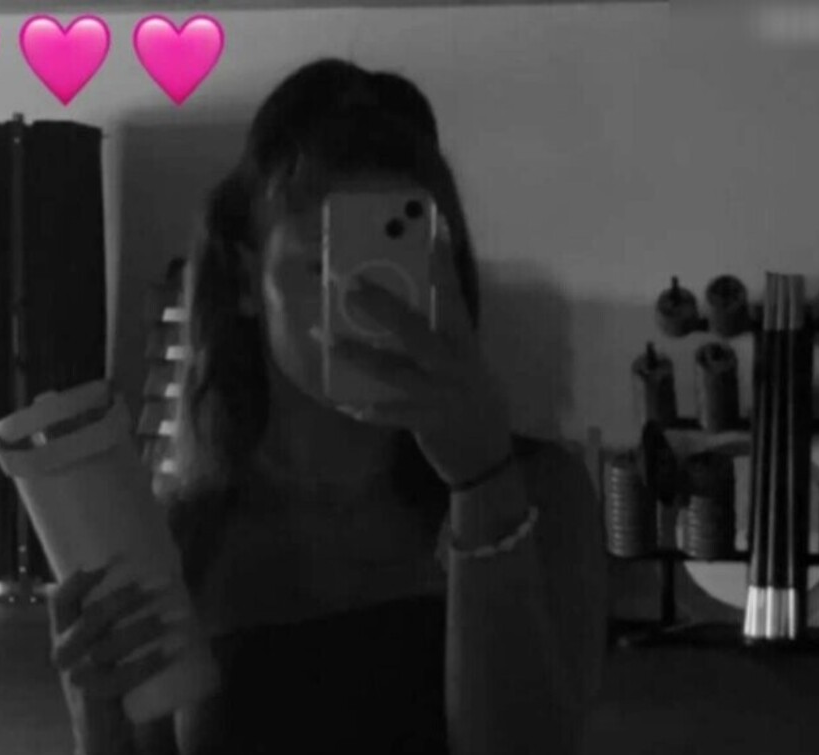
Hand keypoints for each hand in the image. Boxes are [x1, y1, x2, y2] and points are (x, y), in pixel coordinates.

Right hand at [46, 561, 183, 754]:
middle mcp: (63, 655)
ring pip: (111, 644)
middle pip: (93, 616)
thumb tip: (157, 590)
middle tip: (162, 583)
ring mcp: (77, 678)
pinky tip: (176, 650)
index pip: (60, 601)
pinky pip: (126, 675)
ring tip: (178, 614)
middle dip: (129, 596)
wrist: (103, 740)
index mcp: (62, 638)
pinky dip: (153, 661)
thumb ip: (113, 628)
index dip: (81, 579)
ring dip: (147, 625)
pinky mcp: (95, 698)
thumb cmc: (110, 687)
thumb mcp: (102, 654)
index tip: (113, 561)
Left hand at [326, 223, 513, 486]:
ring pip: (394, 371)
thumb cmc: (475, 405)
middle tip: (350, 286)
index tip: (433, 230)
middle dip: (382, 307)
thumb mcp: (468, 367)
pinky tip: (344, 403)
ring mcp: (440, 396)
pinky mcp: (428, 424)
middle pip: (415, 330)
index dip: (444, 266)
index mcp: (465, 347)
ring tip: (329, 340)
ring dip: (359, 355)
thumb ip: (443, 341)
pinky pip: (391, 414)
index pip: (455, 299)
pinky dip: (368, 409)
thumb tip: (407, 310)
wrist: (488, 459)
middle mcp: (454, 367)